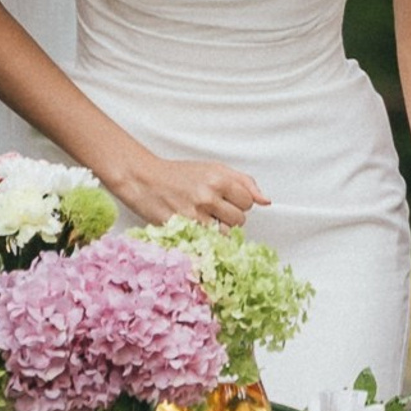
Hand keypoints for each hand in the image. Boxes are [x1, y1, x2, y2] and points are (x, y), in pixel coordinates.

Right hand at [113, 152, 270, 232]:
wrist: (145, 180)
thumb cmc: (179, 174)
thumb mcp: (213, 169)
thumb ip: (243, 182)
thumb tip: (266, 201)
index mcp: (218, 178)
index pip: (248, 202)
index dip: (239, 202)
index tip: (228, 200)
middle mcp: (208, 196)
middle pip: (239, 220)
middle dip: (230, 217)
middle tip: (214, 209)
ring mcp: (195, 214)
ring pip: (224, 234)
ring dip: (218, 229)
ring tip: (204, 217)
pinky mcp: (182, 229)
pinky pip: (207, 241)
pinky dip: (205, 236)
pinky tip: (195, 226)